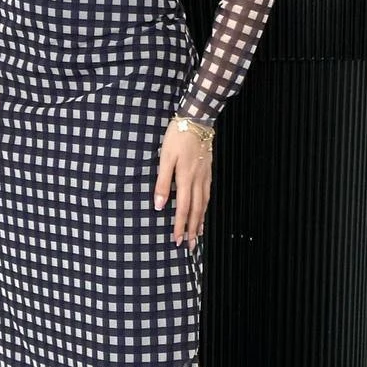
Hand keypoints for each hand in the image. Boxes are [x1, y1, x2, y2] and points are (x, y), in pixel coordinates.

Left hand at [153, 119, 212, 249]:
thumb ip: (162, 183)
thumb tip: (158, 205)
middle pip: (196, 211)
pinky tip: (203, 212)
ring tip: (197, 235)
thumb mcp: (165, 158)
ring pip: (204, 204)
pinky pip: (208, 195)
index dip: (179, 226)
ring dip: (199, 221)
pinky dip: (205, 208)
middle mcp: (198, 181)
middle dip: (191, 230)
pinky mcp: (208, 172)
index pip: (182, 208)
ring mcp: (205, 177)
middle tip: (189, 246)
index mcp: (185, 179)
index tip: (176, 240)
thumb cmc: (177, 137)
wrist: (197, 120)